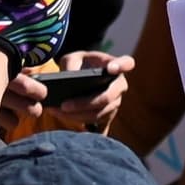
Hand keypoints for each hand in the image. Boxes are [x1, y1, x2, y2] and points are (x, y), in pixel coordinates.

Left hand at [1, 52, 132, 138]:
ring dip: (77, 116)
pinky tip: (68, 123)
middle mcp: (119, 85)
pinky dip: (81, 125)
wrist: (81, 78)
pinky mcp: (107, 116)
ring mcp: (115, 103)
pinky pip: (96, 125)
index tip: (110, 68)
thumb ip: (70, 64)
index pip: (127, 63)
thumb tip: (68, 76)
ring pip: (99, 114)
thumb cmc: (79, 64)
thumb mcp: (72, 58)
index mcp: (115, 66)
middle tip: (64, 105)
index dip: (121, 66)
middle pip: (107, 98)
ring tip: (57, 112)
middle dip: (84, 104)